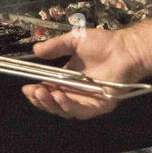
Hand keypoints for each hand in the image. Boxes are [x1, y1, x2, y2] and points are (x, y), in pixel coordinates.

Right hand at [21, 27, 144, 119]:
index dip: (37, 92)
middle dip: (40, 99)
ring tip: (43, 93)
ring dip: (51, 103)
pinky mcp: (98, 106)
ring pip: (64, 110)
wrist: (125, 48)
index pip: (49, 92)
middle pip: (53, 104)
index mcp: (68, 80)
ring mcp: (87, 101)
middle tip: (33, 91)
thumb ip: (55, 46)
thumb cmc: (103, 44)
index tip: (27, 87)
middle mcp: (76, 93)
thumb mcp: (73, 41)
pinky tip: (59, 96)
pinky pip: (80, 111)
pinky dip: (68, 105)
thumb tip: (35, 50)